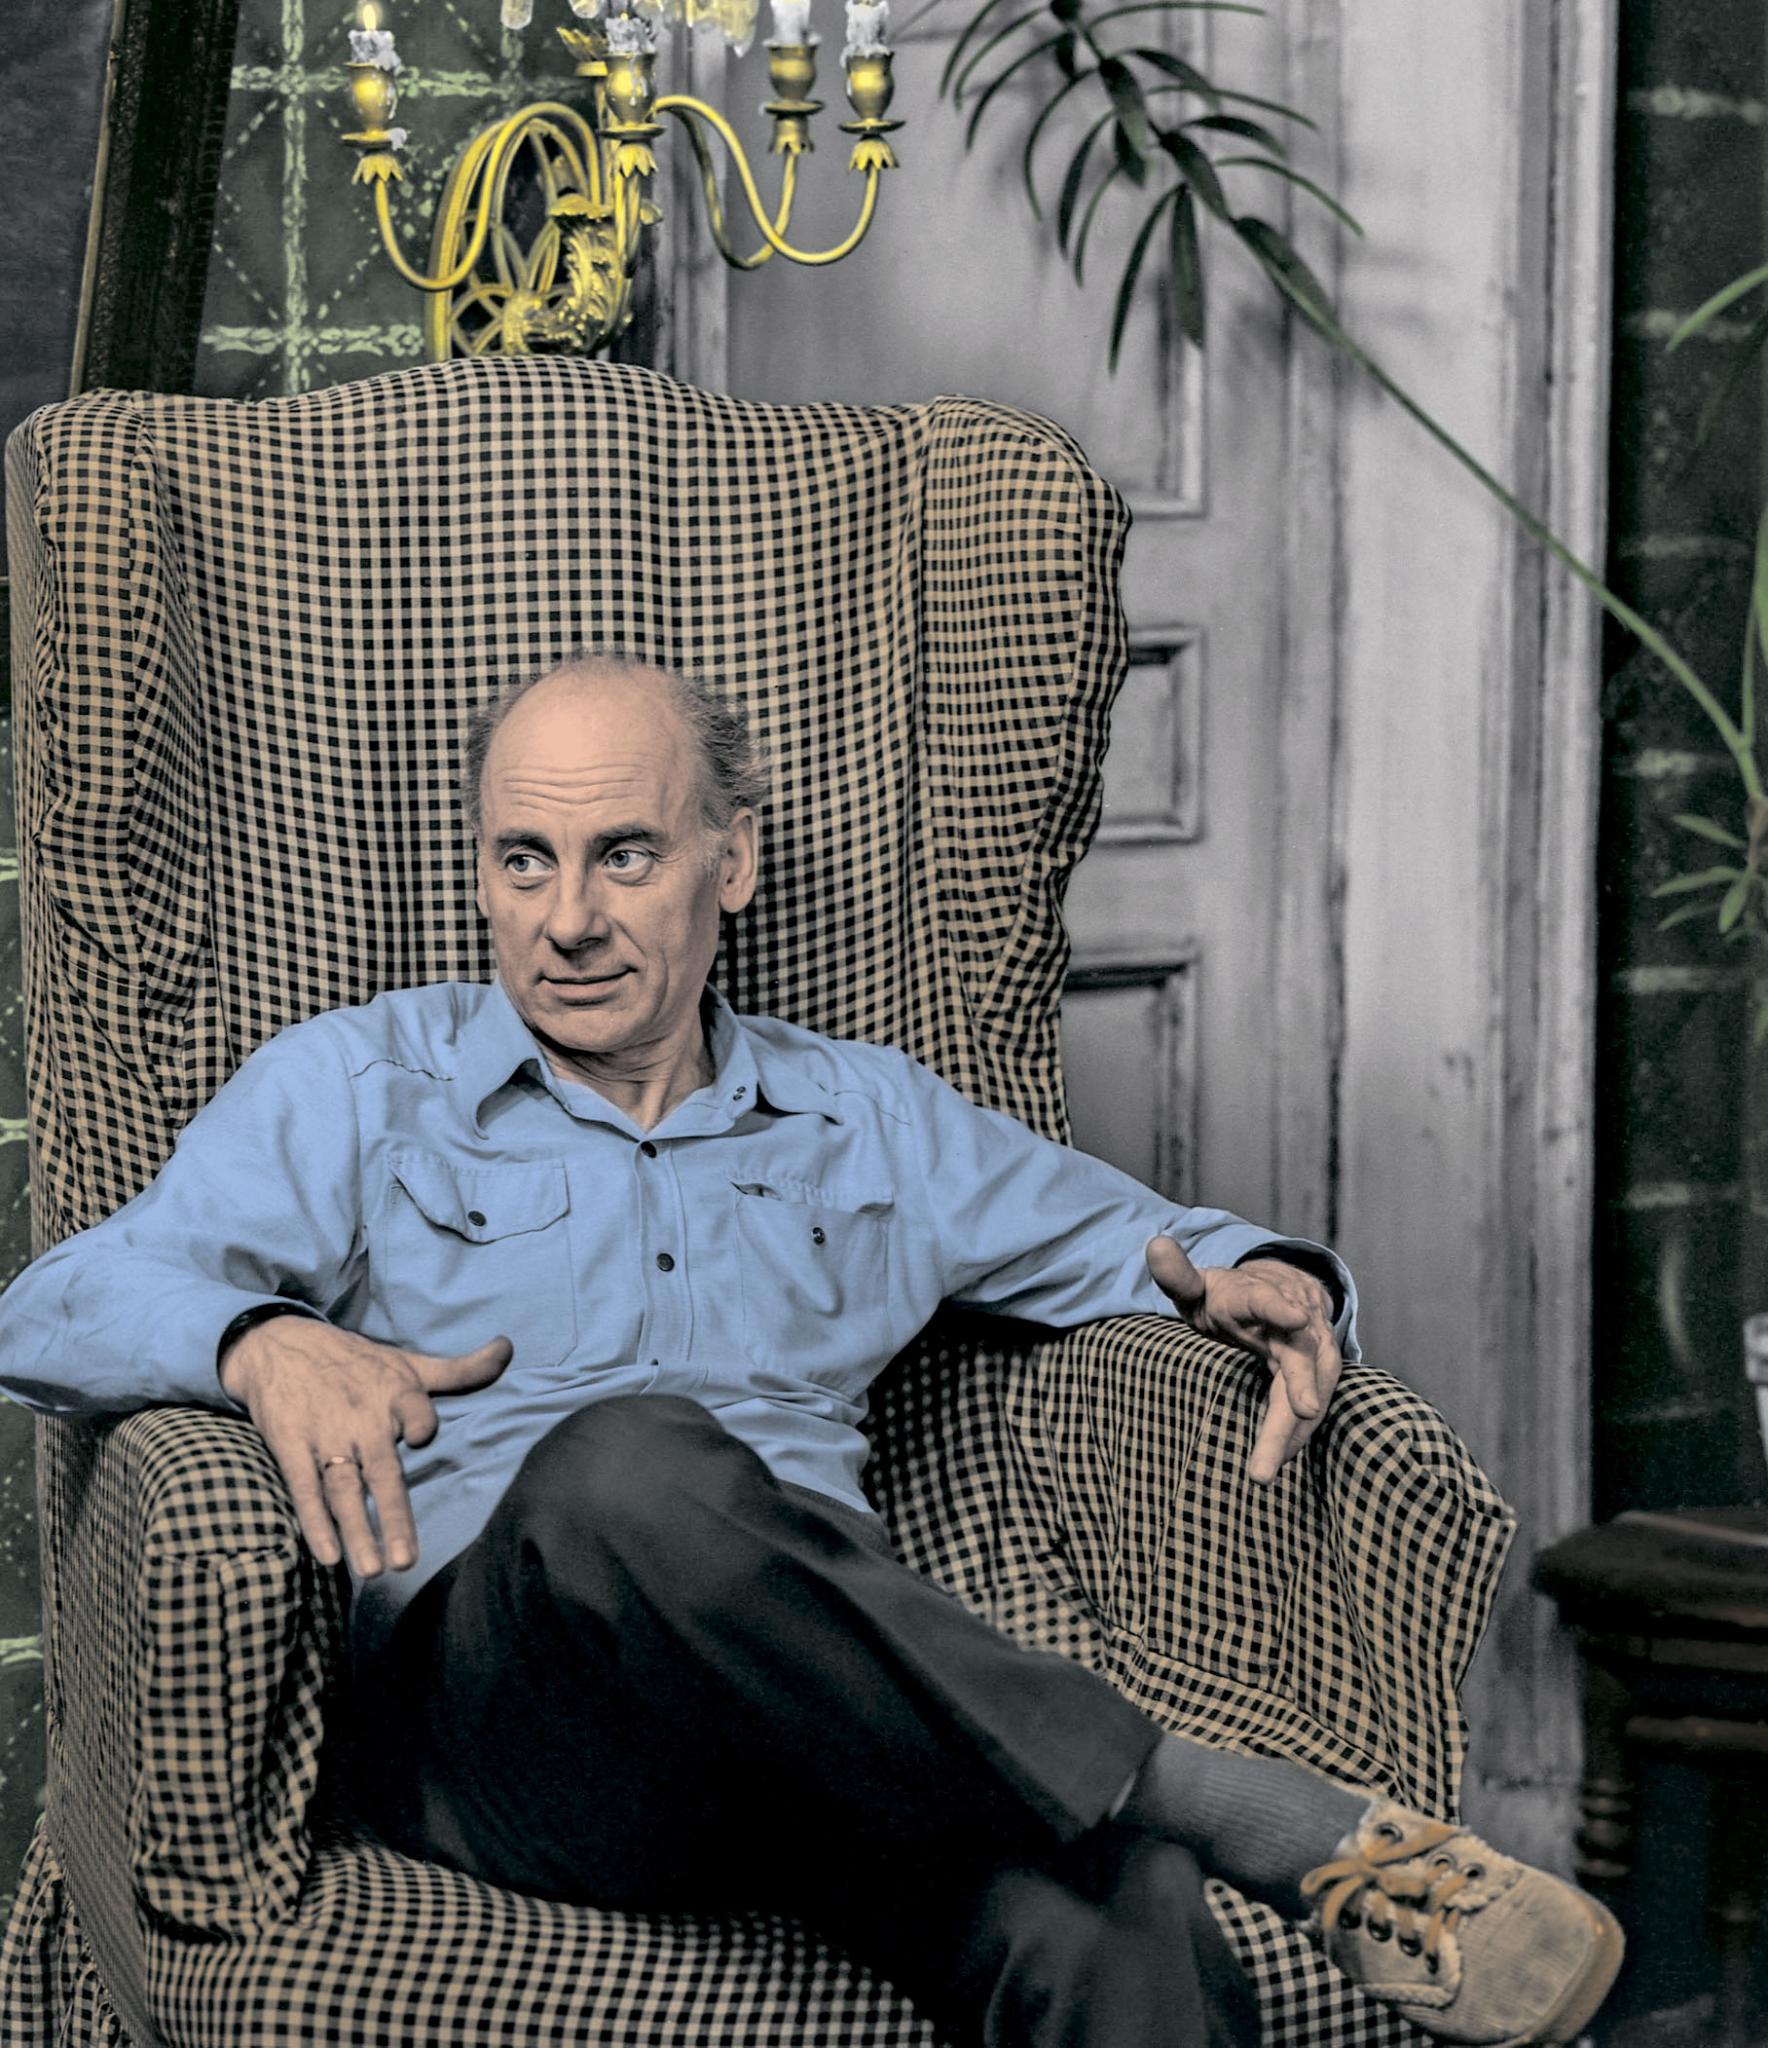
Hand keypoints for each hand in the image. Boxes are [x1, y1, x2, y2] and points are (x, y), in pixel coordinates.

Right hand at [219, 1316, 512, 1575]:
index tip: (421, 1437)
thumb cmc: (358, 1362)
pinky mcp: (290, 1448)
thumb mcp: (408, 1363)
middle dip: (393, 1515)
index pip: (413, 1410)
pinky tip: (328, 1556)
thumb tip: (508, 1348)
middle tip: (406, 1561)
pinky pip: (304, 1489)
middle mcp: (361, 1419)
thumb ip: (460, 1370)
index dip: (418, 1421)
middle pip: (382, 1470)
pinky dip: (314, 1522)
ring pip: (343, 1490)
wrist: (279, 1344)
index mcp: (393, 1395)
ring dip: (356, 1530)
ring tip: (371, 1571)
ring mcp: (324, 1436)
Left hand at [1145, 1238, 1342, 1484]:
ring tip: (1265, 1468)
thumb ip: (1177, 1273)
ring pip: (1314, 1385)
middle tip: (1285, 1437)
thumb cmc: (1227, 1295)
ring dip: (1296, 1429)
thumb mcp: (1197, 1285)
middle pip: (1301, 1356)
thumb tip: (1155, 1244)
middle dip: (1298, 1394)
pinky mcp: (1319, 1368)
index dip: (1279, 1308)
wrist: (1277, 1291)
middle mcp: (1294, 1318)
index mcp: (1257, 1294)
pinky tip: (1276, 1459)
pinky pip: (1313, 1401)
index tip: (1295, 1318)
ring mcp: (1312, 1343)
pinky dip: (1297, 1432)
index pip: (1267, 1298)